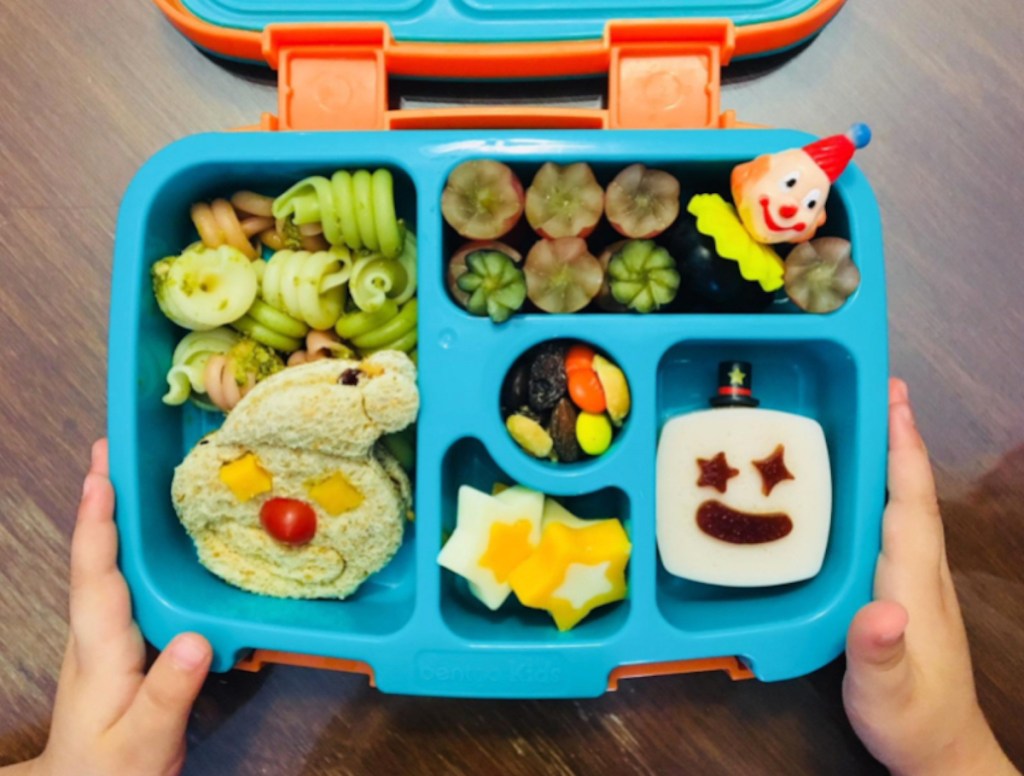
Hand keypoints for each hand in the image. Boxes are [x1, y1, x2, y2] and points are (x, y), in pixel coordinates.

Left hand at [8, 439, 211, 775]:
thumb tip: (197, 638)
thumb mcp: (147, 739)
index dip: (99, 523)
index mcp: (101, 647)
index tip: (102, 475)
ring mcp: (102, 633)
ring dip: (111, 511)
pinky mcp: (116, 639)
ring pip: (103, 561)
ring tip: (126, 468)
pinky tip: (146, 528)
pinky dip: (125, 541)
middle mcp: (94, 630)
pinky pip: (119, 576)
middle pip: (94, 553)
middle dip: (100, 497)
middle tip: (112, 445)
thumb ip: (171, 690)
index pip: (96, 575)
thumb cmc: (114, 769)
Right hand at [843, 380, 1017, 774]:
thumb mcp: (885, 693)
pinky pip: (892, 524)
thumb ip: (879, 651)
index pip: (911, 505)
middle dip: (901, 436)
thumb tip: (882, 609)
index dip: (903, 451)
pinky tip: (859, 485)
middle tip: (882, 387)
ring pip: (905, 503)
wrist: (939, 747)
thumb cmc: (910, 718)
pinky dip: (882, 490)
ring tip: (871, 417)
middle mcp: (920, 569)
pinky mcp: (903, 588)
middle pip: (912, 491)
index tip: (895, 401)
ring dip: (894, 456)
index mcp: (914, 582)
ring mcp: (915, 578)